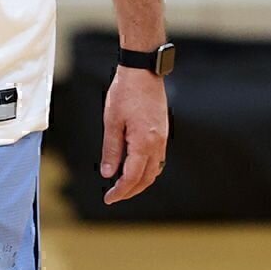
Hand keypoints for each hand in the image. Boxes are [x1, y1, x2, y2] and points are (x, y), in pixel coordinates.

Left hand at [101, 68, 168, 204]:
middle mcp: (157, 144)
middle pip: (146, 178)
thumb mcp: (112, 122)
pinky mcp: (162, 131)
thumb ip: (111, 150)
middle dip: (130, 191)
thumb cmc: (126, 92)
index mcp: (143, 143)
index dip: (120, 191)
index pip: (132, 177)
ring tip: (123, 185)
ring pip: (154, 170)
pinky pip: (158, 159)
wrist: (144, 71)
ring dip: (140, 182)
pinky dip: (147, 169)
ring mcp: (162, 138)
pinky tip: (135, 167)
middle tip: (114, 196)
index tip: (108, 198)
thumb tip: (108, 174)